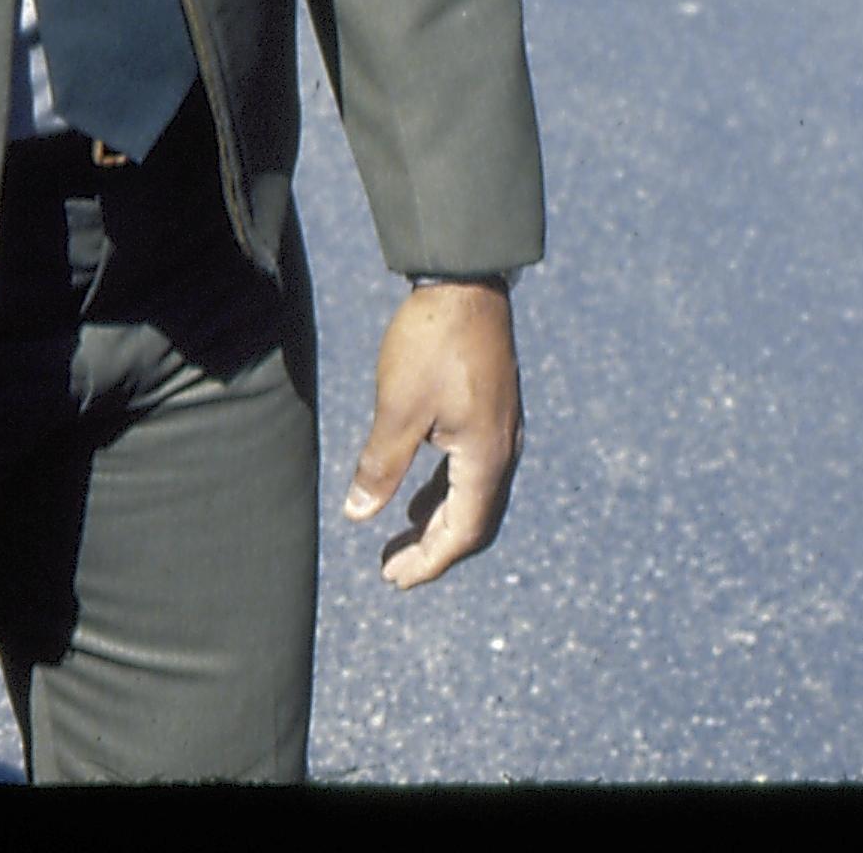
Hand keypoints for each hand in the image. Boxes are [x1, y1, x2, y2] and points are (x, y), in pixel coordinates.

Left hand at [341, 279, 521, 590]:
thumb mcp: (398, 409)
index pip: (463, 532)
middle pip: (474, 522)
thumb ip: (380, 466)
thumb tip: (359, 515)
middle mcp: (503, 452)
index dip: (430, 561)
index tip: (394, 579)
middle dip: (434, 550)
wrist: (465, 284)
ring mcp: (501, 432)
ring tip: (400, 539)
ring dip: (438, 522)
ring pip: (474, 497)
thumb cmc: (431, 344)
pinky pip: (472, 471)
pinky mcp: (491, 413)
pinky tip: (416, 496)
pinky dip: (445, 492)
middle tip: (392, 570)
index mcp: (487, 459)